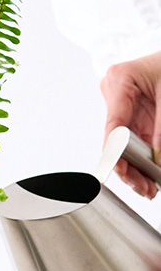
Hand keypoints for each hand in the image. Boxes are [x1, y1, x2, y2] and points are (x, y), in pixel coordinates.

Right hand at [100, 51, 160, 198]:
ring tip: (148, 188)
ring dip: (136, 169)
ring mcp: (121, 105)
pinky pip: (133, 142)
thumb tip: (159, 159)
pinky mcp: (131, 114)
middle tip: (145, 189)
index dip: (115, 153)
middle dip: (130, 168)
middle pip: (116, 141)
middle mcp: (114, 94)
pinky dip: (141, 160)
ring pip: (123, 146)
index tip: (120, 173)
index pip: (113, 126)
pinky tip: (148, 176)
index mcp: (119, 81)